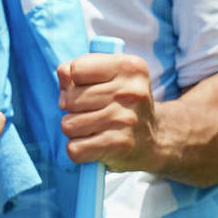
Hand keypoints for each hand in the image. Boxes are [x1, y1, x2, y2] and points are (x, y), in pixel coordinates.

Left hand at [58, 53, 160, 171]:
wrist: (154, 139)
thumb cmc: (120, 103)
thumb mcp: (107, 76)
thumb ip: (77, 69)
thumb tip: (63, 74)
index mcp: (129, 67)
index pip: (76, 69)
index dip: (74, 82)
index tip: (90, 89)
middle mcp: (131, 92)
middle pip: (69, 100)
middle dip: (73, 109)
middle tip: (94, 113)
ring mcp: (126, 119)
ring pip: (68, 125)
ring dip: (75, 130)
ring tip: (95, 128)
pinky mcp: (119, 144)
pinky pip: (74, 148)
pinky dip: (78, 150)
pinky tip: (95, 144)